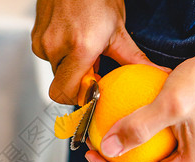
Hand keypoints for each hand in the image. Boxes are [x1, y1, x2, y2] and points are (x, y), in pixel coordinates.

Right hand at [31, 0, 162, 104]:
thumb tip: (159, 73)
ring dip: (68, 68)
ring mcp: (42, 43)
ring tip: (82, 49)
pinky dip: (60, 56)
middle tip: (91, 69)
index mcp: (80, 48)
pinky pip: (48, 58)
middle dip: (76, 83)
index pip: (67, 93)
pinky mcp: (35, 38)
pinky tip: (71, 40)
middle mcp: (57, 47)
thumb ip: (134, 60)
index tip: (93, 89)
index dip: (79, 97)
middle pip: (60, 86)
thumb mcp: (119, 31)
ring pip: (55, 72)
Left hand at [85, 45, 194, 161]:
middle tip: (92, 144)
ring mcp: (181, 155)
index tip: (90, 154)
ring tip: (99, 135)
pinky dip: (129, 137)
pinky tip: (114, 122)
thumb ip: (138, 128)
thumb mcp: (170, 104)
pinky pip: (146, 146)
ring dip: (118, 151)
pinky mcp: (176, 141)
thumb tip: (108, 150)